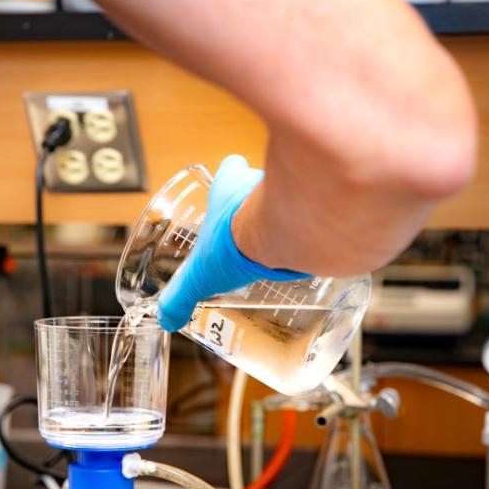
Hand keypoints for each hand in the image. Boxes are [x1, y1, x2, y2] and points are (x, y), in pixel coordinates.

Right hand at [157, 155, 309, 331]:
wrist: (284, 231)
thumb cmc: (235, 242)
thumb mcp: (201, 275)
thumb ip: (181, 296)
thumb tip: (167, 319)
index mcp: (230, 188)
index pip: (230, 168)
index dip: (232, 177)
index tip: (234, 189)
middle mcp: (263, 181)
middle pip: (265, 183)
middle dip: (265, 203)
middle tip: (265, 231)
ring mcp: (294, 186)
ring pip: (295, 194)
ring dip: (296, 214)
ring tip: (294, 245)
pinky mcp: (319, 201)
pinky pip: (322, 209)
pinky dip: (320, 227)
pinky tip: (319, 249)